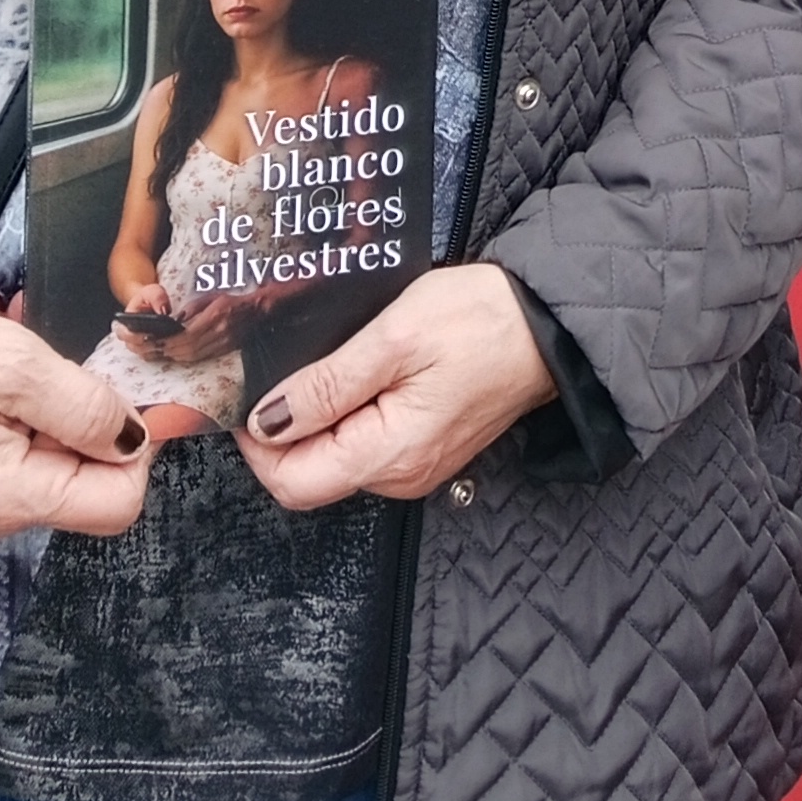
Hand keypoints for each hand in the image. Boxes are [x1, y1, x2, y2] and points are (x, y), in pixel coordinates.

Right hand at [0, 306, 151, 539]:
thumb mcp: (17, 371)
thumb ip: (86, 409)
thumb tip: (137, 440)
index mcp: (18, 499)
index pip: (122, 501)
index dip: (137, 443)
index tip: (116, 389)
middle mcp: (8, 510)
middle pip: (98, 474)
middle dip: (94, 410)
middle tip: (60, 360)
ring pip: (66, 446)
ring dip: (60, 392)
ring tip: (24, 347)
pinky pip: (32, 434)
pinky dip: (31, 392)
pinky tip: (6, 358)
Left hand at [157, 290, 251, 366]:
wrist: (257, 311)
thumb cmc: (233, 301)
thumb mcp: (211, 297)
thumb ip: (192, 308)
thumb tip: (175, 321)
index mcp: (214, 316)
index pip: (187, 335)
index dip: (171, 340)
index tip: (159, 341)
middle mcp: (219, 332)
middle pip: (189, 348)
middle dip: (171, 350)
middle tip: (157, 349)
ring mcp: (223, 343)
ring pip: (194, 356)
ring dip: (178, 356)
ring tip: (165, 353)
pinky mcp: (225, 350)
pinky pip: (202, 357)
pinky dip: (188, 358)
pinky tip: (180, 355)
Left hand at [237, 265, 559, 508]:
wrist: (550, 321)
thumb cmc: (481, 320)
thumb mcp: (395, 338)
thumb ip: (327, 385)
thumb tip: (267, 421)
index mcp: (389, 455)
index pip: (291, 481)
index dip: (257, 441)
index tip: (251, 390)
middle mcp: (399, 476)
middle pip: (307, 476)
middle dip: (281, 430)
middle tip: (280, 368)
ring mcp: (414, 465)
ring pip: (333, 460)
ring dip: (312, 420)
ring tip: (321, 361)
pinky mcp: (424, 446)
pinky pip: (362, 445)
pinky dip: (342, 416)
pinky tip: (351, 373)